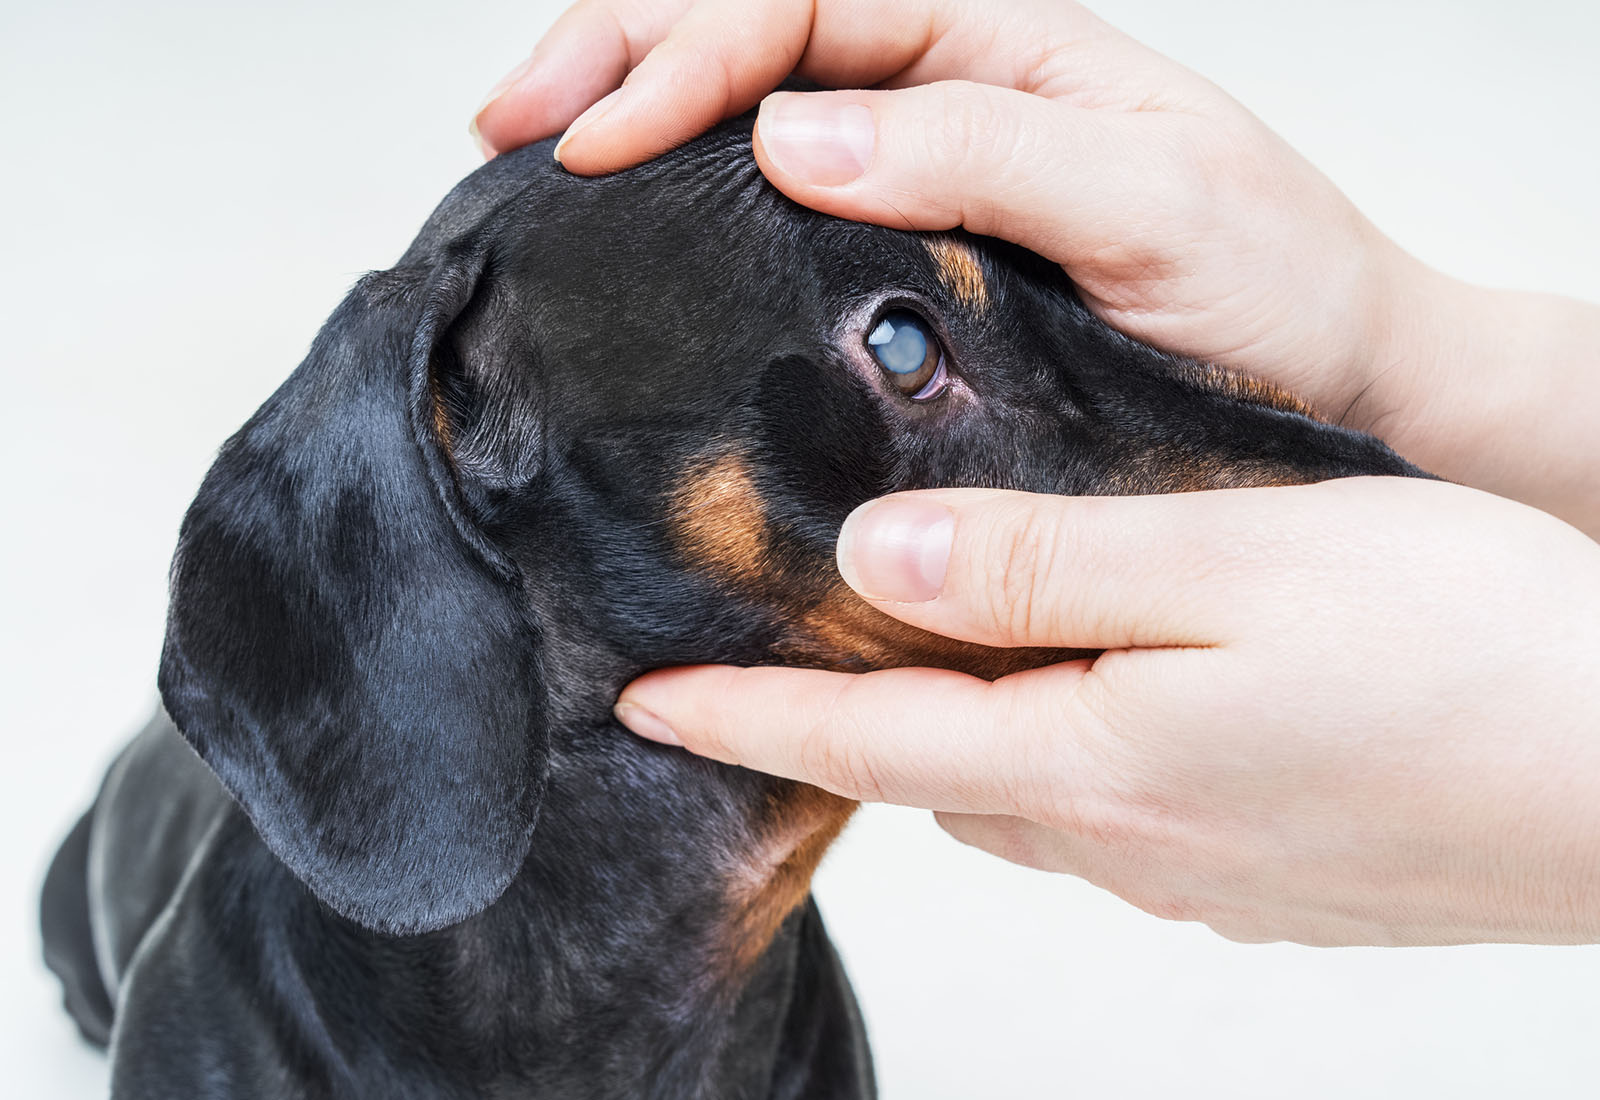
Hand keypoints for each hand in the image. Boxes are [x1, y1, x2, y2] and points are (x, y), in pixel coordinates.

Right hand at [472, 0, 1403, 418]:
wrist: (1338, 385)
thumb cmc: (1276, 286)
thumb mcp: (1153, 203)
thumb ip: (985, 151)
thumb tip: (792, 135)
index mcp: (1001, 42)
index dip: (687, 53)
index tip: (598, 136)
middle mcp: (948, 92)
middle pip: (750, 26)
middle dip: (618, 51)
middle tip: (508, 120)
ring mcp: (922, 176)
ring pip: (748, 110)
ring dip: (634, 109)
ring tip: (533, 153)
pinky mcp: (913, 262)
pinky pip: (780, 211)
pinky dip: (692, 208)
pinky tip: (633, 230)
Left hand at [614, 478, 1599, 945]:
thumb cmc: (1468, 653)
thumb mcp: (1238, 561)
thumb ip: (1044, 566)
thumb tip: (877, 567)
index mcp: (1094, 759)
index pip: (864, 744)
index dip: (742, 719)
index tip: (642, 703)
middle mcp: (1127, 838)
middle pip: (933, 778)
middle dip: (842, 728)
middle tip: (785, 659)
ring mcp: (1200, 873)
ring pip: (1024, 797)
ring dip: (958, 738)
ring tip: (933, 664)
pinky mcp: (1267, 879)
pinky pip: (1115, 817)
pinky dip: (1063, 758)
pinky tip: (1100, 704)